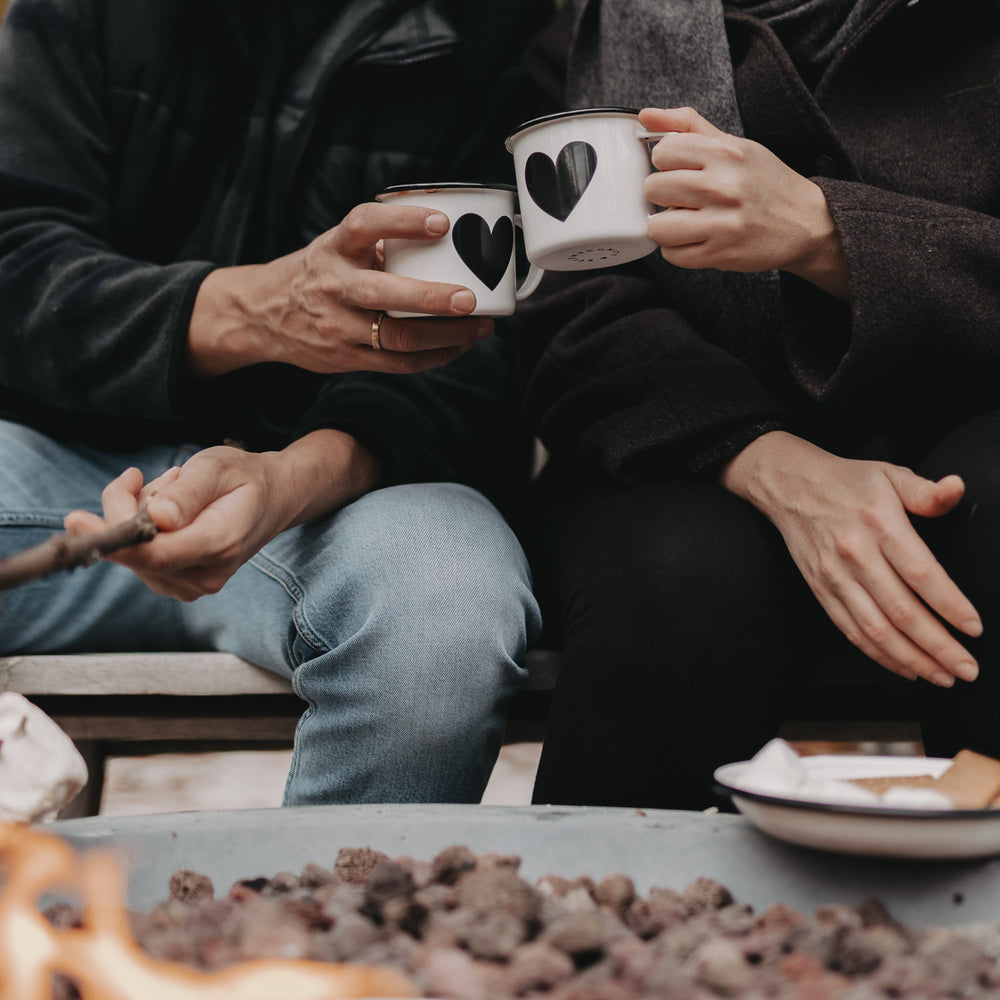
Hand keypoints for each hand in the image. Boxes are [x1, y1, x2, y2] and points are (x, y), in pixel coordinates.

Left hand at [63, 430, 379, 600]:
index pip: (154, 554)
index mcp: (219, 545)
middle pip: (135, 551)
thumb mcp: (218, 467)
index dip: (111, 540)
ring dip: (137, 515)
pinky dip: (140, 529)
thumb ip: (188, 492)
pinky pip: (137, 557)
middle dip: (128, 507)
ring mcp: (190, 585)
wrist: (274, 499)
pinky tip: (169, 511)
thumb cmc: (245, 478)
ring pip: (131, 553)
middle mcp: (204, 576)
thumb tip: (156, 518)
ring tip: (176, 492)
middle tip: (159, 475)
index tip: (76, 522)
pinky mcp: (177, 584)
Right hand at [186, 202, 493, 376]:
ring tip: (479, 326)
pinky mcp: (347, 358)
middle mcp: (333, 286)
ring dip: (446, 335)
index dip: (404, 221)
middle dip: (432, 298)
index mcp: (334, 248)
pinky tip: (459, 346)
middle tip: (471, 298)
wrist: (265, 314)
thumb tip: (451, 238)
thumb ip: (383, 242)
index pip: (365, 226)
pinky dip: (436, 356)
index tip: (442, 222)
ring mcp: (338, 326)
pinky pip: (399, 363)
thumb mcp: (339, 246)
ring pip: (397, 338)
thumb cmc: (320, 273)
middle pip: (382, 295)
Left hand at [638, 107, 847, 298]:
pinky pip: (672, 255)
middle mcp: (723, 187)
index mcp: (726, 153)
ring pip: (658, 227)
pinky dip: (677, 249)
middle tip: (681, 197)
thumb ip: (689, 126)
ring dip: (666, 225)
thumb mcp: (735, 145)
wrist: (806, 223)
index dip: (665, 162)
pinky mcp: (720, 254)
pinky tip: (694, 238)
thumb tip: (646, 115)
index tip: (679, 169)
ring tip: (684, 219)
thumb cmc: (766, 183)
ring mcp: (722, 223)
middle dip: (662, 194)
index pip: (663, 152)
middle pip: (653, 188)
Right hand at [721, 432, 981, 685]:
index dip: (949, 605)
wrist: (790, 487)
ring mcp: (834, 576)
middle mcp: (855, 554)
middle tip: (967, 667)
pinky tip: (904, 667)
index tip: (973, 627)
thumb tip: (957, 488)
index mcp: (879, 524)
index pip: (920, 573)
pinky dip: (878, 654)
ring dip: (911, 658)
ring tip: (941, 676)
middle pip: (900, 611)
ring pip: (875, 629)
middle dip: (937, 645)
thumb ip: (927, 492)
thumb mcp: (891, 475)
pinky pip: (850, 630)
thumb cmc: (847, 482)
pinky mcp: (821, 590)